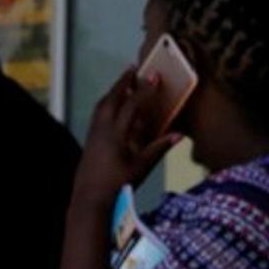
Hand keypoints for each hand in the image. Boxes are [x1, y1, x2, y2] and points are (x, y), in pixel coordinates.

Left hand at [73, 67, 181, 209]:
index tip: (155, 76)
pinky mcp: (89, 141)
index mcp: (115, 135)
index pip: (131, 106)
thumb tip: (179, 134)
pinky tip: (112, 105)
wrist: (89, 200)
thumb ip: (158, 148)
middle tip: (133, 68)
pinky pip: (97, 115)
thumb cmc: (117, 186)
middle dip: (123, 82)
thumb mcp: (141, 167)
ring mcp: (93, 135)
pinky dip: (106, 104)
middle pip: (111, 99)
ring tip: (123, 82)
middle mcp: (101, 131)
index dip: (144, 90)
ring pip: (101, 106)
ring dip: (113, 91)